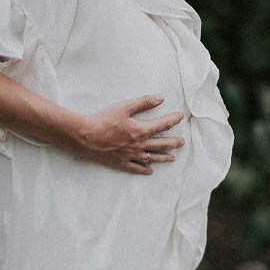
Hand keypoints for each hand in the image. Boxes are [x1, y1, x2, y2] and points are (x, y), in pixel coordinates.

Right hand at [64, 94, 185, 174]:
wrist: (87, 136)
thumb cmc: (104, 120)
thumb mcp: (125, 107)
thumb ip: (144, 102)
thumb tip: (161, 98)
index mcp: (141, 130)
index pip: (163, 125)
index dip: (173, 120)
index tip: (180, 117)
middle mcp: (139, 145)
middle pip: (161, 144)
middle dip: (173, 142)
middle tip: (182, 142)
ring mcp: (131, 155)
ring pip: (152, 158)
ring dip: (164, 157)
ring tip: (173, 158)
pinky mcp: (121, 162)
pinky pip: (136, 167)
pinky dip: (144, 169)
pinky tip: (150, 171)